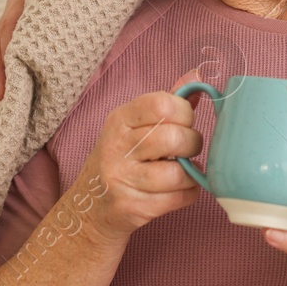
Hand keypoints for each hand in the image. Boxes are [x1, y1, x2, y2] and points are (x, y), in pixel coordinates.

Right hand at [0, 0, 84, 100]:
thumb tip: (61, 63)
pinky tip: (7, 74)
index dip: (5, 60)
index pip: (7, 32)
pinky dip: (4, 55)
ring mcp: (13, 4)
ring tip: (2, 90)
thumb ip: (63, 27)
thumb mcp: (74, 8)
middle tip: (3, 94)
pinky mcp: (16, 11)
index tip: (8, 84)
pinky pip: (4, 35)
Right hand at [69, 69, 205, 244]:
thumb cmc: (121, 160)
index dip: (184, 112)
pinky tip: (180, 189)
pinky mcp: (132, 208)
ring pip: (179, 172)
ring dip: (192, 172)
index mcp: (119, 119)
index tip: (184, 122)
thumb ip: (167, 100)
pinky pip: (180, 197)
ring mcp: (122, 179)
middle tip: (187, 149)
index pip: (162, 104)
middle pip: (174, 137)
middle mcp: (117, 147)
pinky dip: (189, 192)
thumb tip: (198, 75)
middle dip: (192, 143)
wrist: (88, 209)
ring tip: (183, 170)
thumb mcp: (133, 125)